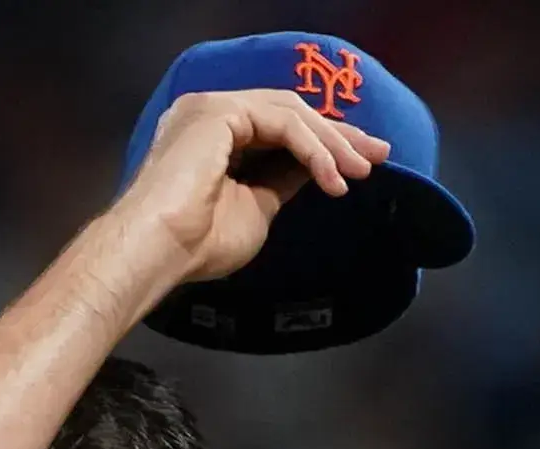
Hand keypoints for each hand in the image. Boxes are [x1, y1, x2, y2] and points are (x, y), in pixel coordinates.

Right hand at [109, 89, 390, 285]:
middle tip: (378, 157)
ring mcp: (213, 107)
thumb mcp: (257, 208)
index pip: (281, 127)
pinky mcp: (219, 111)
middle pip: (290, 112)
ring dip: (331, 144)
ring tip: (358, 174)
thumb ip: (282, 181)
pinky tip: (331, 177)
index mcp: (215, 136)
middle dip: (339, 136)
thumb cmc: (199, 244)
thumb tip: (316, 169)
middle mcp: (212, 113)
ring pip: (290, 113)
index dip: (326, 143)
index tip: (363, 164)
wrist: (160, 251)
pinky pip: (282, 122)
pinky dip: (313, 148)